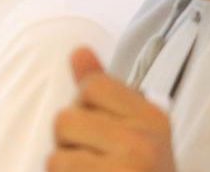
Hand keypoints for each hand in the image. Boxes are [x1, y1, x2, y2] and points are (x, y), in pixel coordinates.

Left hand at [47, 47, 175, 171]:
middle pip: (66, 119)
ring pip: (57, 153)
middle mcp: (144, 140)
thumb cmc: (140, 170)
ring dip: (66, 166)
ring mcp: (128, 165)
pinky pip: (57, 168)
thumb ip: (104, 91)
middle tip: (94, 161)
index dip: (83, 109)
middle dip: (69, 142)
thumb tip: (79, 51)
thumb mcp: (133, 131)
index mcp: (152, 118)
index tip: (100, 134)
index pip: (92, 86)